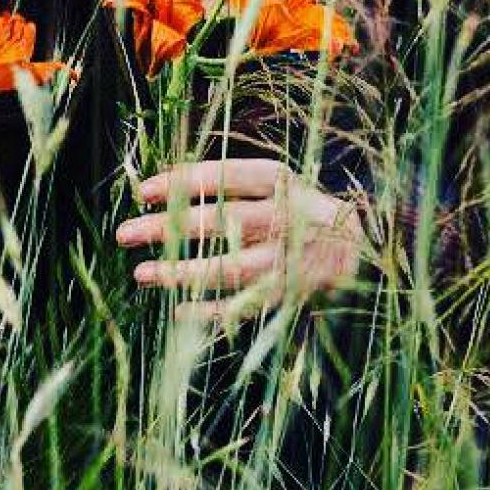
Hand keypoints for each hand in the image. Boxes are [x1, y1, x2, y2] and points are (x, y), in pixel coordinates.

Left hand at [116, 156, 366, 322]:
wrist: (364, 251)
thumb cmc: (303, 212)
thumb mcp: (278, 186)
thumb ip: (232, 183)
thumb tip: (164, 180)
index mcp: (283, 184)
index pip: (227, 177)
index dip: (184, 182)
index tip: (143, 190)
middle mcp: (286, 219)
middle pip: (220, 222)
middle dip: (168, 227)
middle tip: (125, 233)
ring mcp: (289, 259)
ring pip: (228, 268)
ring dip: (182, 272)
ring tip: (141, 274)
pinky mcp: (291, 293)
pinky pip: (244, 305)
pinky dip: (210, 311)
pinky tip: (177, 312)